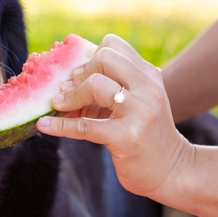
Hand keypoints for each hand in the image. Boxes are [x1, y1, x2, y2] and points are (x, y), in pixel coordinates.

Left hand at [36, 34, 194, 199]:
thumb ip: (112, 89)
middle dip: (79, 73)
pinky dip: (59, 126)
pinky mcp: (126, 137)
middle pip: (104, 57)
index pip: (113, 45)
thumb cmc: (148, 137)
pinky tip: (44, 126)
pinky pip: (84, 126)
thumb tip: (65, 84)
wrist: (173, 171)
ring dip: (70, 96)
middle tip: (68, 93)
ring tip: (58, 107)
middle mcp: (147, 89)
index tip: (79, 78)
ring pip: (95, 85)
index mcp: (149, 76)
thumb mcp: (138, 105)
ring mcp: (138, 112)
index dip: (89, 59)